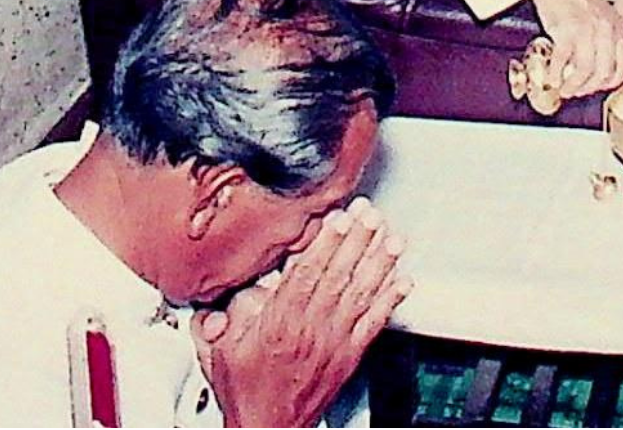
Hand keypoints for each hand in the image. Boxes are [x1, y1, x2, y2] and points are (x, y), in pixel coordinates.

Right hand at [192, 199, 410, 427]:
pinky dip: (391, 301)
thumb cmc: (247, 390)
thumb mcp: (220, 348)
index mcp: (279, 322)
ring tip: (393, 238)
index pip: (307, 273)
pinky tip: (402, 281)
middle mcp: (311, 328)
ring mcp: (334, 341)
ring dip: (380, 263)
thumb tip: (239, 290)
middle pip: (339, 276)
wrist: (267, 425)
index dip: (327, 243)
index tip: (340, 218)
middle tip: (371, 214)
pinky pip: (374, 323)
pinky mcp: (350, 355)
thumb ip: (227, 314)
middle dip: (357, 241)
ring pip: (361, 294)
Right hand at [517, 0, 622, 97]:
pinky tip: (553, 77)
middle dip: (591, 88)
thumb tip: (610, 69)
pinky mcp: (567, 30)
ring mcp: (588, 30)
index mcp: (618, 27)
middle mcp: (606, 29)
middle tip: (579, 91)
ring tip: (565, 88)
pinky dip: (557, 74)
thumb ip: (610, 41)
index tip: (600, 86)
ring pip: (586, 71)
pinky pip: (564, 61)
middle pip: (606, 72)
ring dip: (574, 86)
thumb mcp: (603, 18)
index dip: (612, 82)